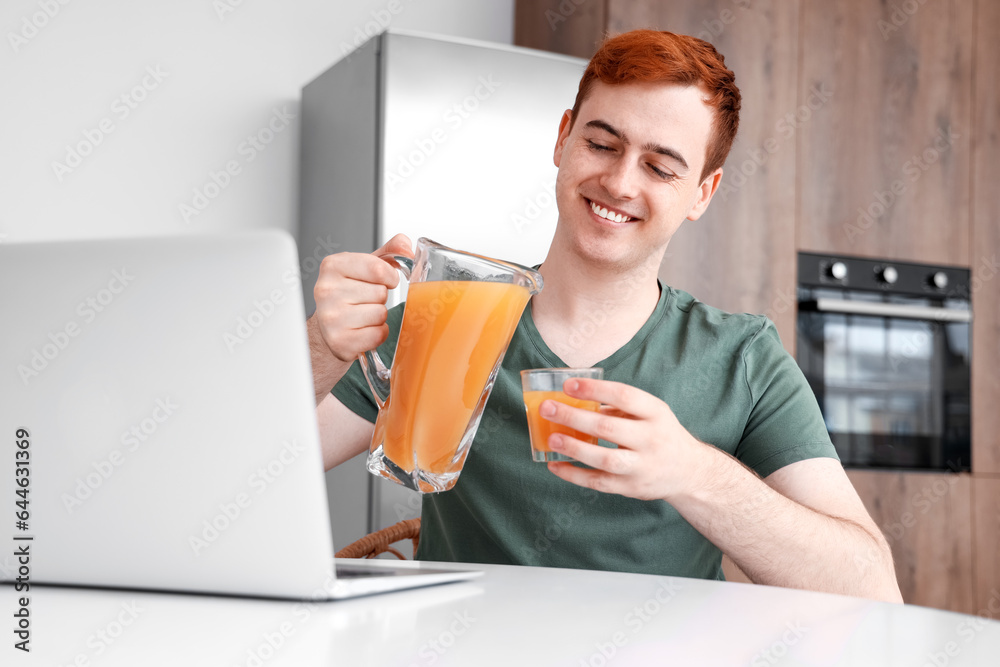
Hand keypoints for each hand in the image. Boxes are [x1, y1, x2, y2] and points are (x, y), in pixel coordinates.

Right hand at [310, 234, 412, 362]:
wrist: (327, 327)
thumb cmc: (348, 294)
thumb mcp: (365, 266)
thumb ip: (389, 252)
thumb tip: (406, 247)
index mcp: (333, 266)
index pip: (377, 268)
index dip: (389, 277)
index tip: (385, 280)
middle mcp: (326, 290)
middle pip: (380, 293)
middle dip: (380, 298)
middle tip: (364, 301)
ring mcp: (331, 317)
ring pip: (380, 314)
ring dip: (379, 317)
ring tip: (362, 315)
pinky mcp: (339, 341)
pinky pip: (378, 334)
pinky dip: (377, 334)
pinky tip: (363, 330)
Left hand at [543, 378, 705, 500]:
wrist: (689, 471)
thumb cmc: (660, 433)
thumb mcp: (651, 413)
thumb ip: (619, 406)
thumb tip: (576, 398)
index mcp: (656, 413)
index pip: (625, 396)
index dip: (595, 389)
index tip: (568, 385)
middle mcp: (651, 440)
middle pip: (609, 428)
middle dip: (574, 417)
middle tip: (547, 408)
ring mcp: (642, 467)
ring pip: (605, 459)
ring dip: (575, 449)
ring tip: (552, 437)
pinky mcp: (631, 488)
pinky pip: (598, 483)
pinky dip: (574, 475)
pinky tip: (555, 465)